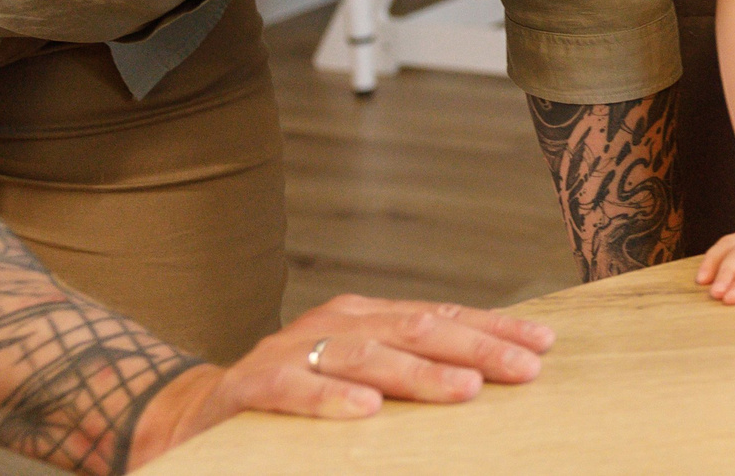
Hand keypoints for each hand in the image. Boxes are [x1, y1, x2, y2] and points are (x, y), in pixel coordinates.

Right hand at [127, 294, 554, 463]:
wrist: (189, 417)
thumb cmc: (292, 401)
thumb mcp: (356, 378)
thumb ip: (407, 372)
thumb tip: (486, 379)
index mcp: (366, 317)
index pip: (443, 317)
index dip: (495, 329)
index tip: (545, 346)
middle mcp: (335, 324)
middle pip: (419, 329)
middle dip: (479, 347)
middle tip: (526, 369)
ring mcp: (292, 351)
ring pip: (367, 355)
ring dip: (421, 373)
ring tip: (466, 389)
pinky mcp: (251, 387)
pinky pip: (296, 390)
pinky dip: (332, 398)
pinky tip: (367, 411)